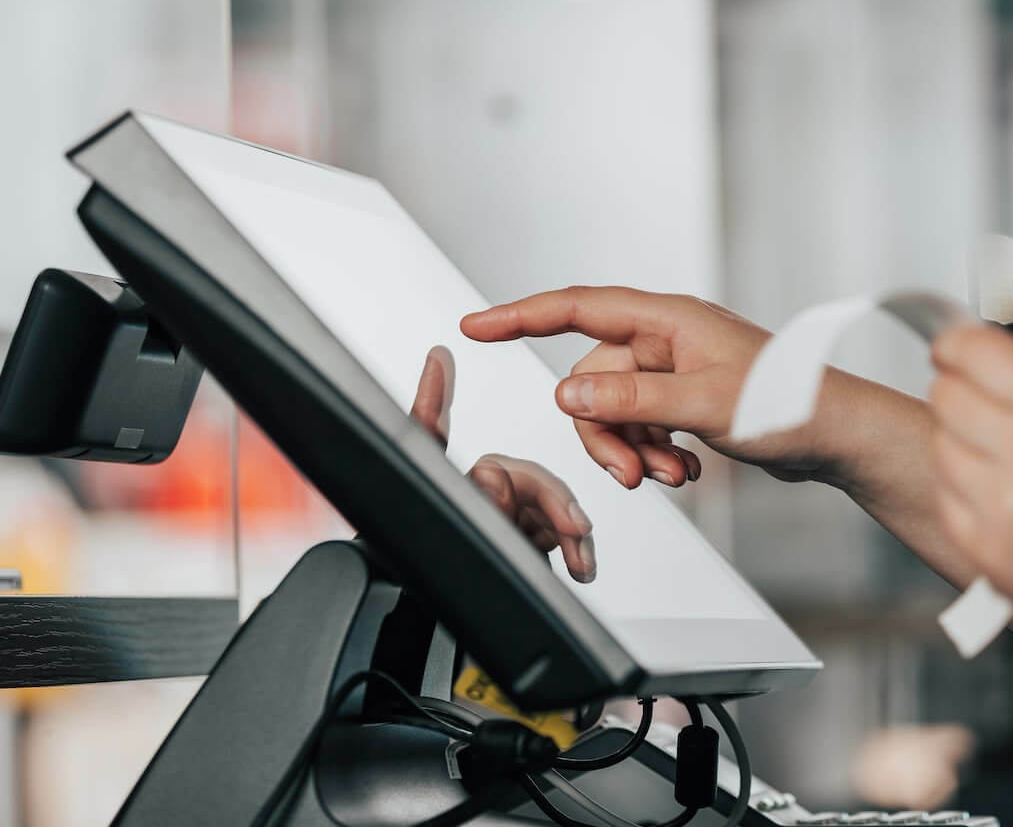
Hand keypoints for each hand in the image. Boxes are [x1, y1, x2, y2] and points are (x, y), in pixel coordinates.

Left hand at [410, 345, 595, 581]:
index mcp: (444, 491)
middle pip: (522, 478)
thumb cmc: (439, 595)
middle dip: (552, 501)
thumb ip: (471, 497)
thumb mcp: (458, 540)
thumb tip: (483, 448)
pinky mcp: (522, 546)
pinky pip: (554, 537)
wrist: (437, 650)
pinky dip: (572, 550)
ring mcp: (499, 523)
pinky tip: (579, 566)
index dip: (433, 396)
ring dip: (569, 531)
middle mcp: (470, 499)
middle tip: (573, 528)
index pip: (435, 435)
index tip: (436, 361)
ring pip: (545, 508)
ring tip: (579, 558)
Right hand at [461, 287, 860, 487]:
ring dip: (631, 448)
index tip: (476, 326)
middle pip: (593, 380)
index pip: (576, 309)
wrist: (837, 436)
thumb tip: (568, 396)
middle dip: (604, 432)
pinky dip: (652, 453)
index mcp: (667, 319)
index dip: (521, 316)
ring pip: (616, 410)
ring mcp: (676, 370)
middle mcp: (666, 338)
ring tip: (669, 475)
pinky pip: (642, 425)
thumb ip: (632, 401)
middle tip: (630, 472)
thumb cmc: (790, 404)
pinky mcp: (687, 400)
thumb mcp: (702, 405)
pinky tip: (683, 472)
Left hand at [925, 323, 1012, 655]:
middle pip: (948, 395)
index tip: (950, 346)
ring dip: (959, 439)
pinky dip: (962, 486)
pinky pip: (946, 492)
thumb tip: (983, 360)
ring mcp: (1002, 510)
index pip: (980, 353)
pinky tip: (1000, 493)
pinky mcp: (984, 549)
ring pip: (940, 442)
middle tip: (975, 397)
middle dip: (957, 389)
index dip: (956, 344)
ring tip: (1001, 454)